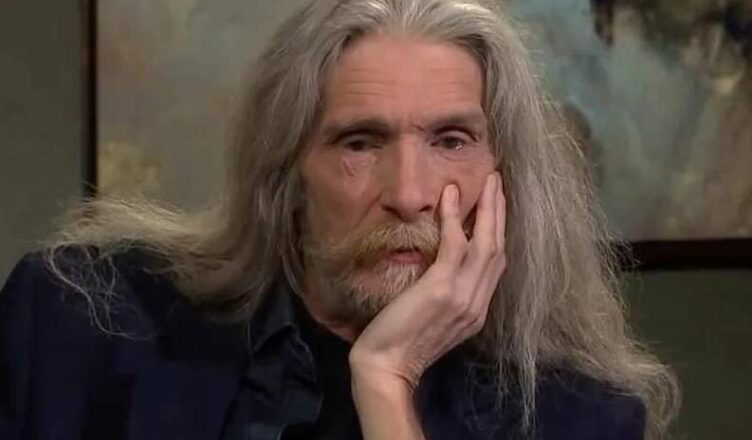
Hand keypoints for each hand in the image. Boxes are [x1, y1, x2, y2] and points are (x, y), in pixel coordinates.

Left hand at [349, 171, 506, 389]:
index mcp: (476, 310)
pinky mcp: (442, 288)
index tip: (497, 206)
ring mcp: (464, 296)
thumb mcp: (433, 318)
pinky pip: (456, 245)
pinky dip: (455, 218)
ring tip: (489, 181)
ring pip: (487, 243)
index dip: (499, 232)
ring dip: (489, 208)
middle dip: (500, 212)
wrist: (387, 367)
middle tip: (498, 182)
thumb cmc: (401, 343)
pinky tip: (450, 195)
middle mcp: (477, 302)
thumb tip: (443, 267)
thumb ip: (446, 295)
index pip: (495, 265)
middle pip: (499, 248)